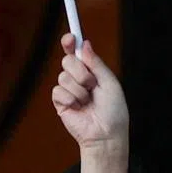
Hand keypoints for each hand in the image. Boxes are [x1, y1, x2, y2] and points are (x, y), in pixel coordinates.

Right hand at [51, 35, 129, 172]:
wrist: (106, 134)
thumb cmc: (113, 111)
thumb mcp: (110, 83)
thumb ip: (97, 64)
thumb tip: (85, 44)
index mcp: (92, 72)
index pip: (77, 52)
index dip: (71, 43)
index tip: (70, 38)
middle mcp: (78, 79)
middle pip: (67, 60)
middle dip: (80, 71)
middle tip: (92, 84)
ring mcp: (69, 90)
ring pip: (63, 76)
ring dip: (79, 89)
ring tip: (88, 102)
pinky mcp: (60, 102)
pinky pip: (58, 91)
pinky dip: (71, 99)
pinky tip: (79, 108)